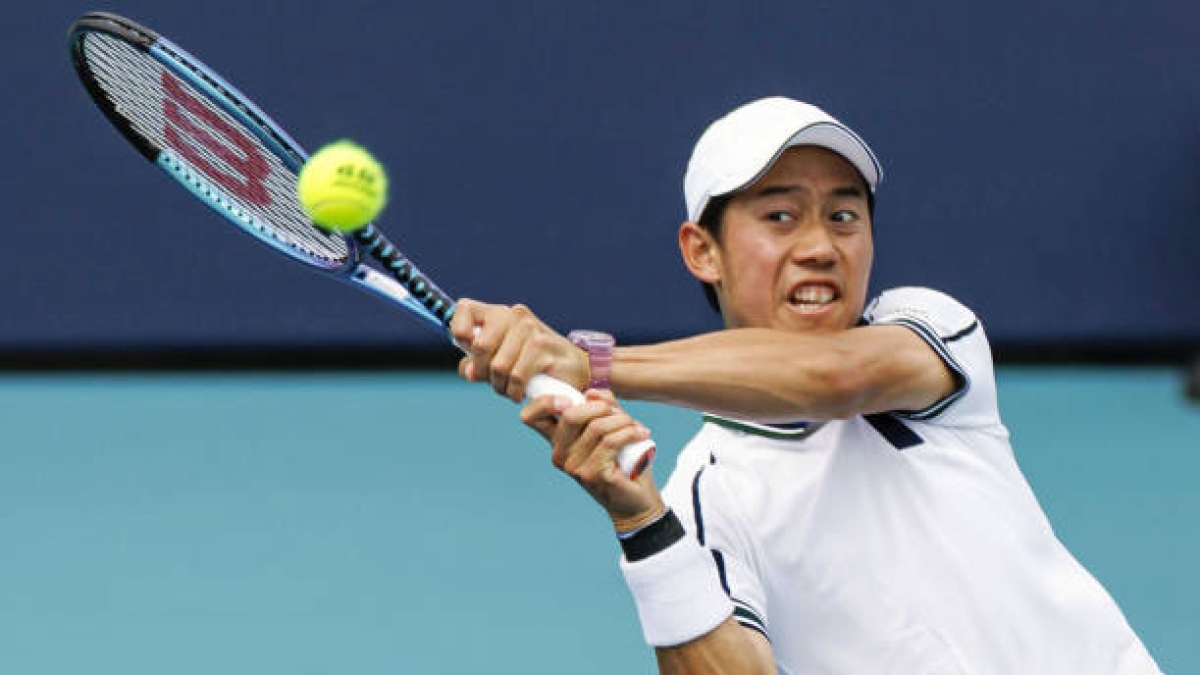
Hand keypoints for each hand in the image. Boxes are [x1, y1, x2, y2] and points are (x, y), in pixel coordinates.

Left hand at [450, 298, 589, 401]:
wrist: (574, 369)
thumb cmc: (532, 365)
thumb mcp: (500, 362)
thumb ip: (477, 364)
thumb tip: (467, 371)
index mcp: (500, 313)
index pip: (464, 309)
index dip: (459, 333)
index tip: (470, 352)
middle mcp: (515, 315)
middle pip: (479, 346)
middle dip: (483, 372)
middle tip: (495, 382)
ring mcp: (530, 330)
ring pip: (498, 366)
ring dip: (500, 387)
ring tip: (510, 390)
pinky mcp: (543, 348)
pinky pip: (516, 377)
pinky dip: (514, 391)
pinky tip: (521, 393)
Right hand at [522, 389, 663, 530]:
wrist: (636, 498)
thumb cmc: (624, 461)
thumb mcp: (612, 426)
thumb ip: (602, 405)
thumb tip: (592, 393)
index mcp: (559, 441)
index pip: (532, 417)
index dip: (544, 402)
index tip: (569, 399)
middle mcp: (560, 454)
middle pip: (570, 415)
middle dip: (600, 407)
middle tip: (619, 414)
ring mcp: (574, 467)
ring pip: (597, 427)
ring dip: (623, 421)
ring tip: (636, 427)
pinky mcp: (592, 475)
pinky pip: (611, 441)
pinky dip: (630, 432)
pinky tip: (641, 433)